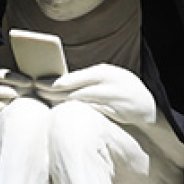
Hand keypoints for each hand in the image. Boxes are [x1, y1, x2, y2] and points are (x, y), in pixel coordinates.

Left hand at [32, 63, 155, 124]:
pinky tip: (65, 112)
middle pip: (76, 87)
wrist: (146, 107)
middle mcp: (108, 82)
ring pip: (82, 99)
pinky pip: (91, 110)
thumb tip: (61, 83)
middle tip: (38, 91)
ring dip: (63, 101)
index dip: (56, 80)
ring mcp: (113, 96)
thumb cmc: (121, 91)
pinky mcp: (115, 110)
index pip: (75, 76)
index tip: (39, 82)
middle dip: (55, 90)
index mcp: (104, 72)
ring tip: (47, 101)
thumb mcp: (107, 79)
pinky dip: (77, 110)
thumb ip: (89, 80)